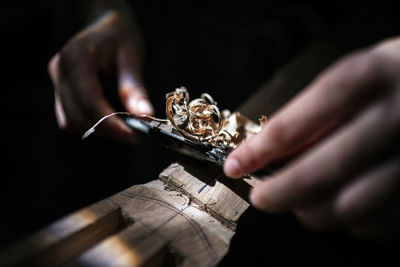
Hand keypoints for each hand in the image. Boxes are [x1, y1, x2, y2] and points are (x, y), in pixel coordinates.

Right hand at [48, 10, 152, 142]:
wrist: (105, 24)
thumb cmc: (120, 35)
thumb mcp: (132, 56)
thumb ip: (134, 87)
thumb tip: (144, 116)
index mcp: (76, 58)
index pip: (89, 102)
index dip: (111, 124)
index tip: (133, 137)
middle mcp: (60, 71)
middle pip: (78, 116)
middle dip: (107, 130)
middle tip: (135, 134)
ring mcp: (57, 82)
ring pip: (71, 122)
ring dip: (99, 131)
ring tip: (125, 127)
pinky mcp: (60, 91)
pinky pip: (71, 118)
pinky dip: (92, 125)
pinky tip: (112, 121)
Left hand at [224, 37, 399, 239]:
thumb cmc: (387, 78)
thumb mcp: (349, 76)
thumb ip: (310, 115)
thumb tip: (266, 155)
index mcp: (363, 78)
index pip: (296, 124)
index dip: (258, 152)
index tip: (235, 166)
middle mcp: (393, 116)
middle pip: (322, 172)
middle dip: (280, 193)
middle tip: (260, 197)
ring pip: (349, 206)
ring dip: (313, 211)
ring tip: (300, 201)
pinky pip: (378, 221)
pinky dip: (350, 221)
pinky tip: (341, 202)